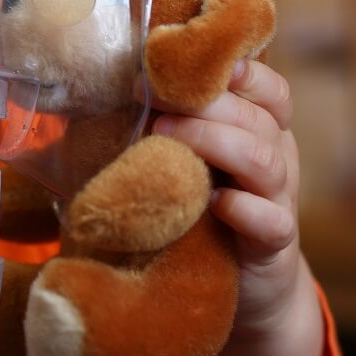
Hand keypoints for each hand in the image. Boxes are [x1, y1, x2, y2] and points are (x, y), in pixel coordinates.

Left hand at [151, 61, 332, 355]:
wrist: (246, 295)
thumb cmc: (199, 217)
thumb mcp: (181, 168)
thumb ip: (153, 132)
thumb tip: (76, 97)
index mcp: (260, 131)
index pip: (267, 86)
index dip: (236, 68)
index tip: (184, 60)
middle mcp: (277, 158)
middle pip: (260, 114)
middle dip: (207, 101)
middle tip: (153, 100)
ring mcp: (279, 201)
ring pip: (266, 159)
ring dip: (216, 142)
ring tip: (164, 138)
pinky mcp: (274, 245)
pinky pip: (271, 220)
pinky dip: (244, 209)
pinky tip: (215, 205)